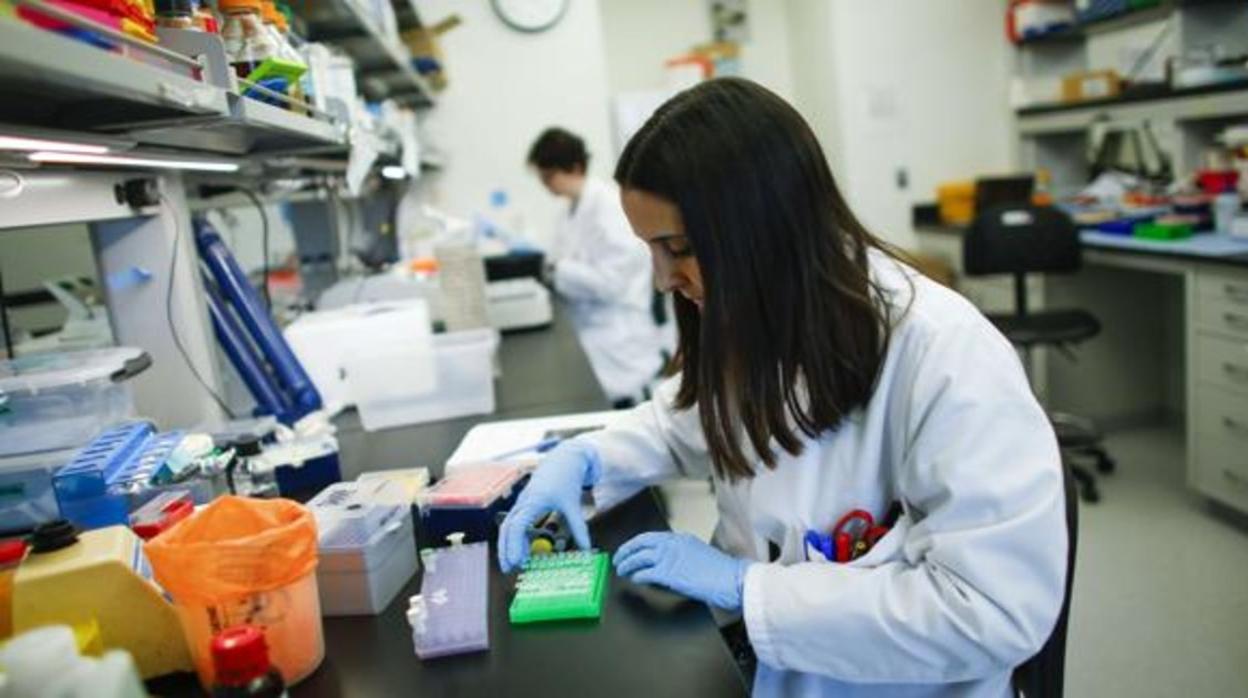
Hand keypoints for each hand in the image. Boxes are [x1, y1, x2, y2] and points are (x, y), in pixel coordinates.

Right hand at [497, 441, 600, 572]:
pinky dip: (517, 536)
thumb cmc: (568, 478)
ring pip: (509, 525)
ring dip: (509, 544)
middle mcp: (524, 501)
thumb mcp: (574, 505)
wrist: (566, 458)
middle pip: (507, 528)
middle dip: (506, 549)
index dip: (514, 545)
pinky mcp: (526, 503)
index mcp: (533, 500)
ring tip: (515, 563)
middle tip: (509, 569)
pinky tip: (523, 550)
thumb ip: (579, 528)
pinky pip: (516, 522)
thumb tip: (586, 550)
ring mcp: (522, 501)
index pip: (517, 526)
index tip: (516, 562)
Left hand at [613, 532, 750, 611]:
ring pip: (639, 558)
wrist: (731, 580)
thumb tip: (664, 563)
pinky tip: (634, 579)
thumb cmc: (720, 572)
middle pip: (640, 544)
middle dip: (626, 551)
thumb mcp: (698, 554)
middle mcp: (672, 544)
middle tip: (618, 558)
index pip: (650, 537)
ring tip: (622, 570)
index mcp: (680, 538)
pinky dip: (637, 576)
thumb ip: (680, 554)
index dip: (635, 543)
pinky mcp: (668, 573)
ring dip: (627, 564)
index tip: (628, 548)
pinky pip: (645, 573)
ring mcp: (670, 558)